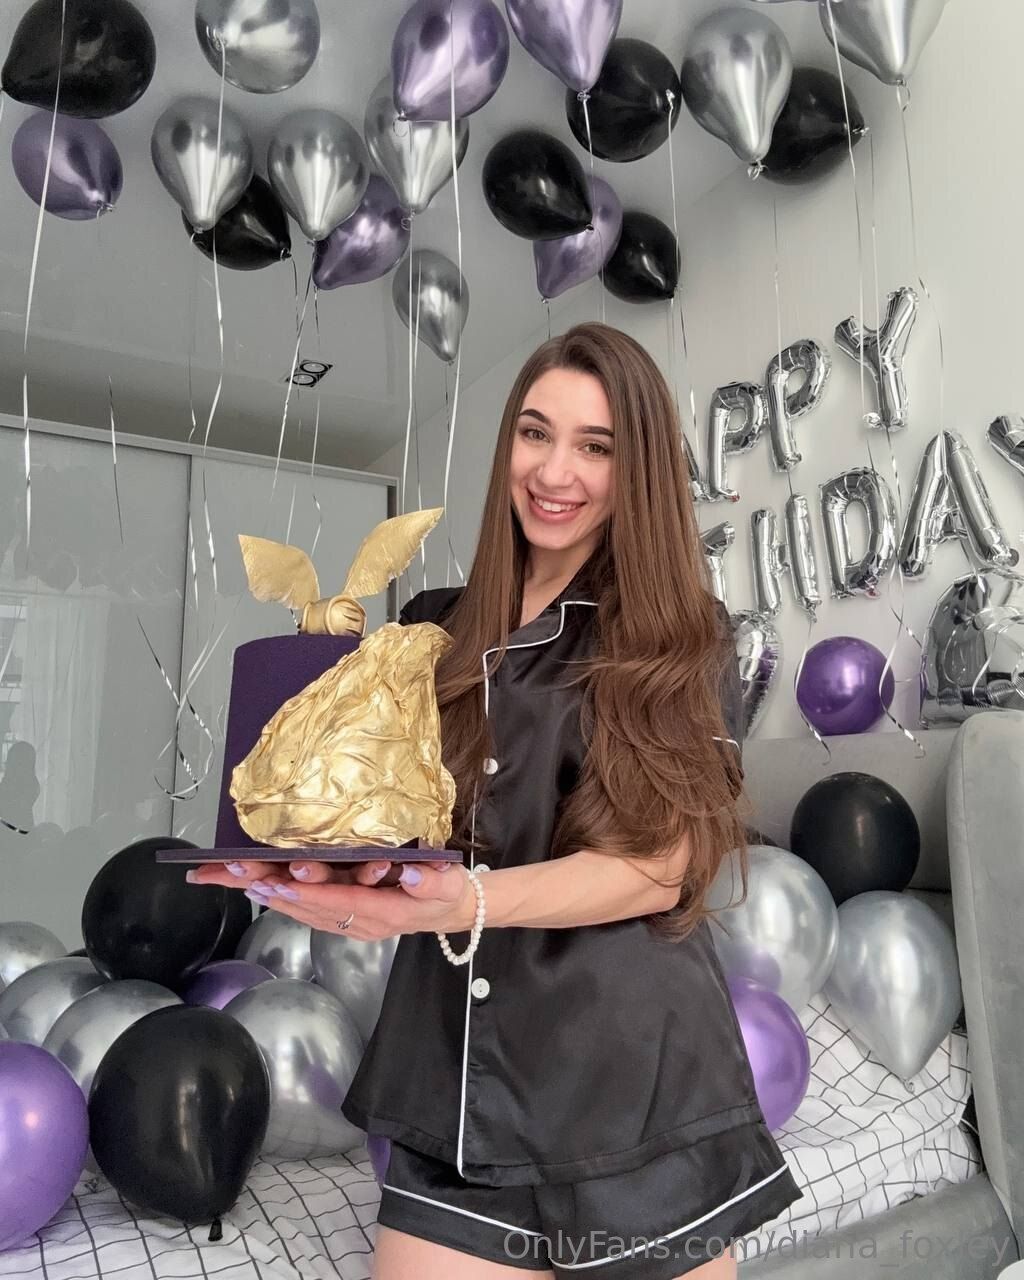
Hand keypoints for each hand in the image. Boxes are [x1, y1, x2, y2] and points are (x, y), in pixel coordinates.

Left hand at [185, 858, 474, 941]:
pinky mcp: (347, 917)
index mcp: (384, 913)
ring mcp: (352, 923)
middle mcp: (361, 922)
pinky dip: (285, 901)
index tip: (280, 879)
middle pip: (312, 907)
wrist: (452, 910)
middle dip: (275, 890)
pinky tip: (264, 889)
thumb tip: (409, 874)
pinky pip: (309, 912)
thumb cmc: (448, 892)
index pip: (340, 901)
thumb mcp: (448, 885)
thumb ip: (430, 881)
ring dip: (272, 896)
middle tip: (242, 875)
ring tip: (240, 880)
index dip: (310, 890)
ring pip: (305, 911)